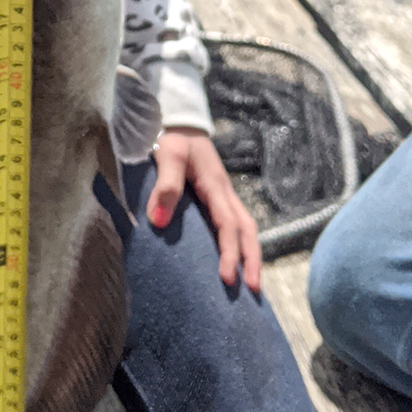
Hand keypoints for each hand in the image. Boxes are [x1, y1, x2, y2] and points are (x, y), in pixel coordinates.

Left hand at [149, 126, 262, 292]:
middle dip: (252, 260)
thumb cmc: (172, 138)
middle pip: (247, 230)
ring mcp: (224, 195)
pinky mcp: (218, 196)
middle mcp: (225, 193)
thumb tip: (158, 222)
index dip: (230, 252)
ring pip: (245, 228)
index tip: (228, 278)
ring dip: (250, 254)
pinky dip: (240, 243)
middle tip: (253, 290)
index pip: (228, 225)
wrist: (179, 121)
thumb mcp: (167, 156)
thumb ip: (165, 186)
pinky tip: (235, 258)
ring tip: (250, 283)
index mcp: (216, 187)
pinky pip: (235, 224)